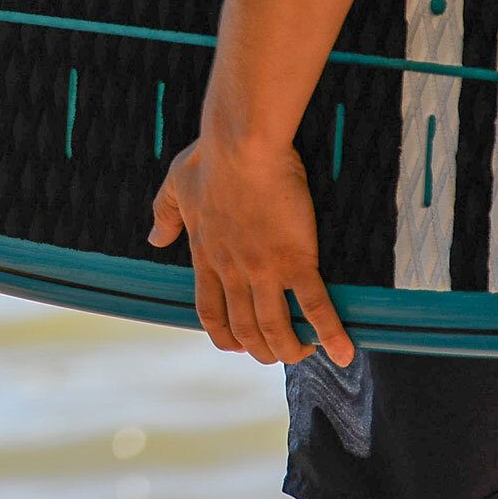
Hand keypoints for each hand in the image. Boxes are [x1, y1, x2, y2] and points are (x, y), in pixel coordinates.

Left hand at [148, 133, 353, 367]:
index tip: (234, 346)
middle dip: (260, 349)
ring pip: (277, 328)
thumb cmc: (210, 159)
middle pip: (245, 329)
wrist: (242, 145)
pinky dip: (331, 334)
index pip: (210, 312)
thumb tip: (153, 240)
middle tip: (276, 352)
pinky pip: (316, 307)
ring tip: (304, 352)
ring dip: (290, 349)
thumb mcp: (176, 186)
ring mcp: (264, 270)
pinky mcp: (296, 260)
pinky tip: (344, 351)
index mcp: (206, 256)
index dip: (223, 336)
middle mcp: (232, 272)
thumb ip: (165, 215)